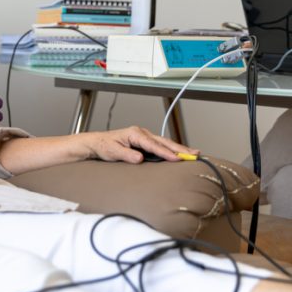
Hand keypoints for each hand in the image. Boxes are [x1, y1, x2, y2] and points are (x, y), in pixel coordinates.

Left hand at [80, 126, 199, 163]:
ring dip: (178, 148)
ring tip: (193, 154)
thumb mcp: (113, 152)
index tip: (176, 158)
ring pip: (164, 142)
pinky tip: (180, 154)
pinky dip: (171, 149)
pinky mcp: (144, 142)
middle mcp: (141, 133)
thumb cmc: (104, 146)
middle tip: (194, 154)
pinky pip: (160, 145)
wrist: (97, 143)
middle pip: (163, 141)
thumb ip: (127, 155)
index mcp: (134, 133)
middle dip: (179, 148)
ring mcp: (144, 137)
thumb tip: (140, 158)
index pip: (153, 144)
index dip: (165, 152)